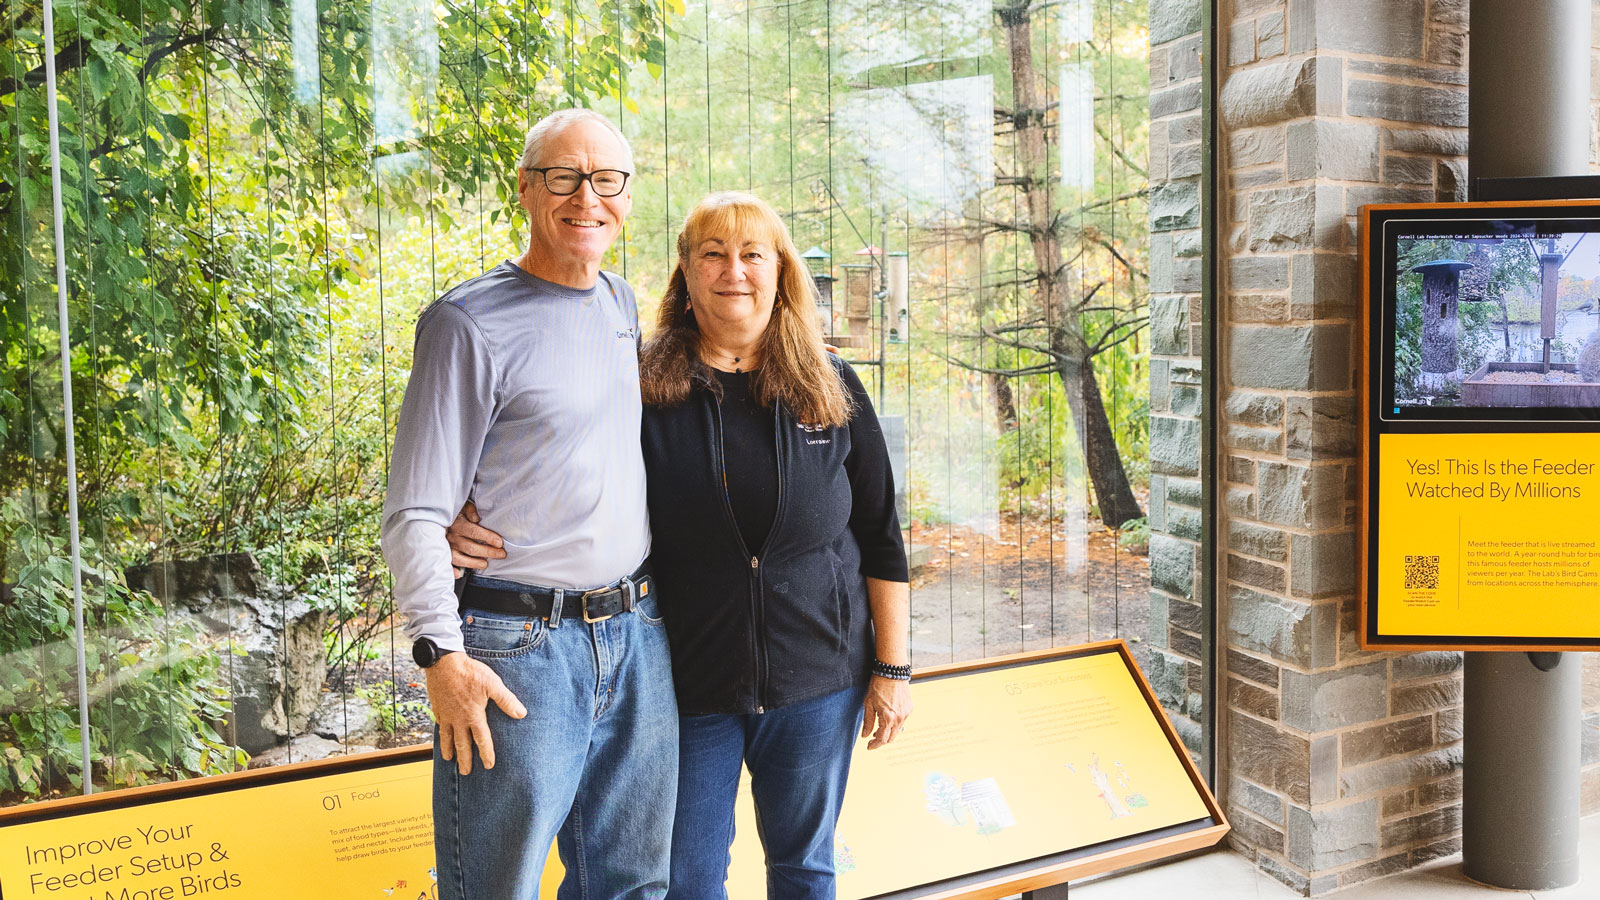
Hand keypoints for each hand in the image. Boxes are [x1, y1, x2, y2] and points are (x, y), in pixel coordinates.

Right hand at [425, 651, 526, 774]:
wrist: (443, 661)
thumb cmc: (470, 672)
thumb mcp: (493, 684)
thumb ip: (507, 701)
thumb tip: (522, 714)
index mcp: (473, 716)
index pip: (482, 740)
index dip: (486, 754)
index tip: (488, 766)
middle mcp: (458, 719)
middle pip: (462, 744)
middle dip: (465, 759)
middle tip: (466, 772)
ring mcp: (446, 714)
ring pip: (447, 737)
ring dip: (449, 750)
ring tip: (449, 760)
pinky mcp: (437, 707)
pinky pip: (439, 725)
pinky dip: (441, 734)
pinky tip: (442, 736)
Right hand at [446, 501, 505, 577]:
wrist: (435, 515)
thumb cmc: (454, 512)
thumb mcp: (462, 506)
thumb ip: (470, 510)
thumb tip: (477, 519)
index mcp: (457, 524)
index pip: (474, 532)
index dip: (488, 538)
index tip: (500, 543)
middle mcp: (451, 537)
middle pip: (471, 548)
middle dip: (488, 552)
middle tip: (501, 554)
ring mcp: (446, 547)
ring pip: (460, 559)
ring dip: (474, 563)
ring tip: (485, 564)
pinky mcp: (442, 553)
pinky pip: (447, 564)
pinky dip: (452, 570)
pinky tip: (459, 573)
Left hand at [861, 676, 912, 749]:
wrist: (892, 672)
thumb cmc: (878, 686)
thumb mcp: (868, 704)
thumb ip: (868, 722)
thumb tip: (865, 736)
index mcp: (888, 718)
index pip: (882, 739)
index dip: (875, 745)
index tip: (869, 746)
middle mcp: (899, 718)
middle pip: (891, 738)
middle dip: (881, 741)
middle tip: (872, 739)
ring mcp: (906, 714)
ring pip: (897, 731)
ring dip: (888, 733)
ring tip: (878, 729)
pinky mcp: (909, 709)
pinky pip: (902, 722)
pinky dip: (894, 724)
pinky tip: (887, 719)